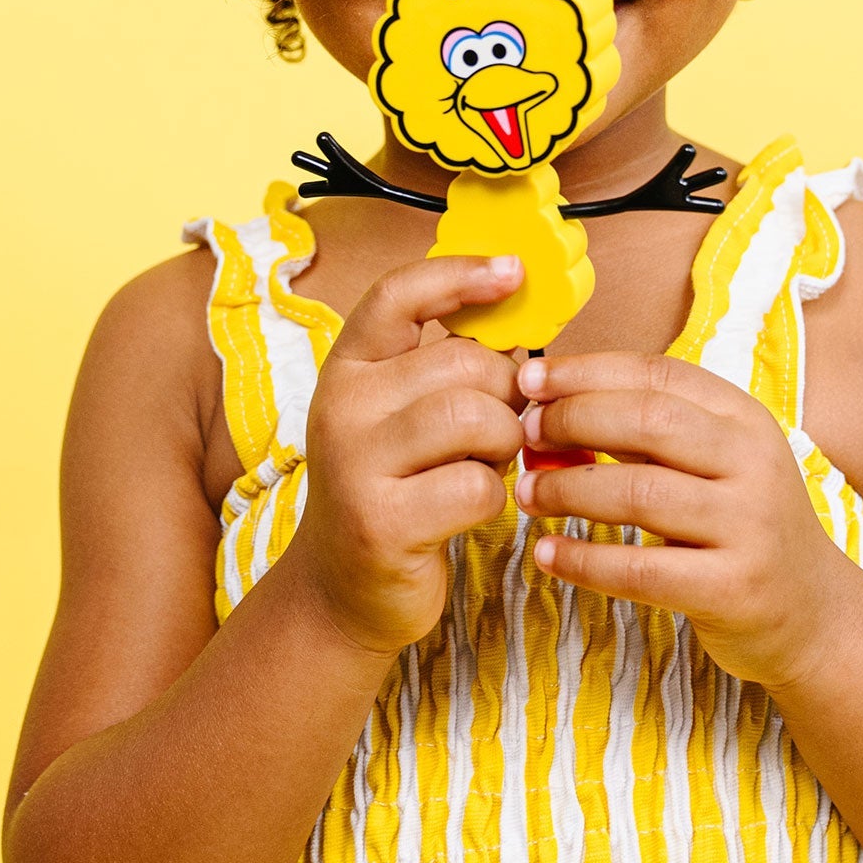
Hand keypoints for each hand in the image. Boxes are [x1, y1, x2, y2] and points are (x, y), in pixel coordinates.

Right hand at [290, 255, 527, 658]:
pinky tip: (467, 506)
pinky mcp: (382, 523)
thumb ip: (446, 367)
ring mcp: (356, 465)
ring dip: (504, 442)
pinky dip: (493, 497)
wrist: (341, 591)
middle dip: (506, 391)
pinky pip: (477, 486)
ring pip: (475, 417)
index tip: (514, 270)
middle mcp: (341, 407)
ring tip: (486, 463)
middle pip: (462, 360)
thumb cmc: (395, 489)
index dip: (461, 274)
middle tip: (500, 424)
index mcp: (348, 368)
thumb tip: (521, 322)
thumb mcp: (404, 414)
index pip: (399, 295)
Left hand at [513, 352, 858, 691]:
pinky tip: (547, 555)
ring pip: (639, 493)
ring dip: (568, 490)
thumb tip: (550, 404)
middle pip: (648, 420)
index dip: (586, 370)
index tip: (531, 377)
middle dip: (573, 420)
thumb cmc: (742, 528)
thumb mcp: (715, 463)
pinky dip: (584, 561)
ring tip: (526, 495)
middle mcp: (754, 463)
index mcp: (745, 418)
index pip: (657, 373)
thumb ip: (646, 433)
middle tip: (524, 435)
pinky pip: (642, 571)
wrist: (815, 616)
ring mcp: (749, 526)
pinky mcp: (734, 589)